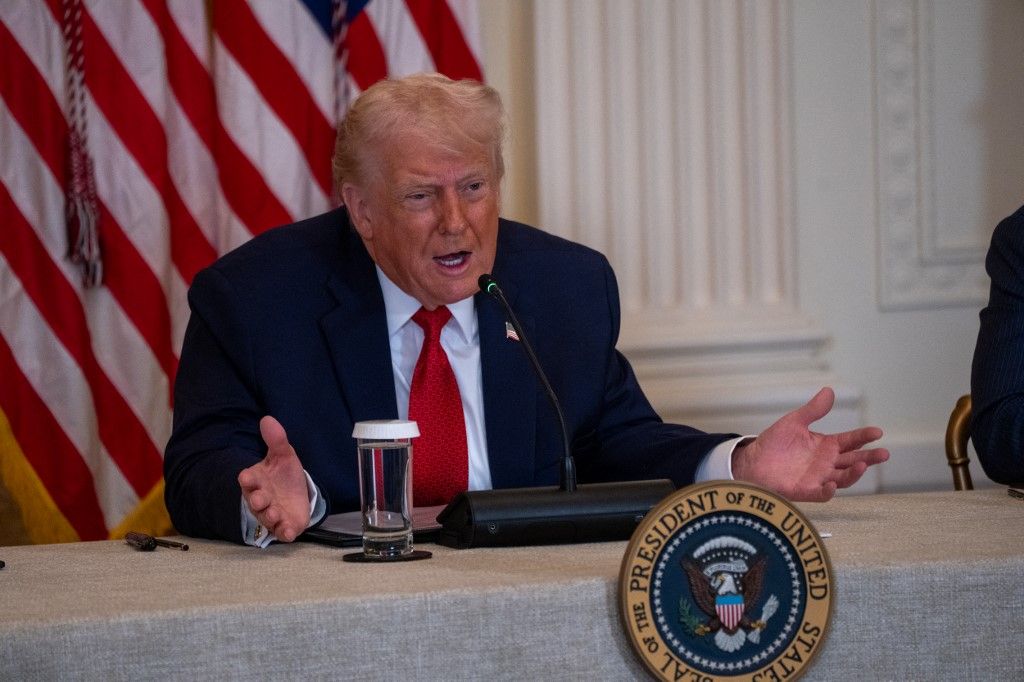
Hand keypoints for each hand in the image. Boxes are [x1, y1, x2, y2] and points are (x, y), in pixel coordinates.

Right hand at [237, 416, 309, 541]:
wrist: (297, 493)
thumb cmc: (284, 475)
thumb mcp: (284, 456)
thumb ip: (276, 440)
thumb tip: (267, 419)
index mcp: (257, 480)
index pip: (248, 479)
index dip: (247, 479)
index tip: (246, 476)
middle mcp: (261, 498)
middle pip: (255, 500)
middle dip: (257, 500)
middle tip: (261, 499)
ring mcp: (272, 513)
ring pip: (267, 517)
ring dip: (270, 516)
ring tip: (275, 514)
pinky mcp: (284, 525)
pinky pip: (281, 532)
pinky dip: (284, 533)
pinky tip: (288, 532)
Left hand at [731, 387, 889, 501]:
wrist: (753, 461)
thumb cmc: (774, 443)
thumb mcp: (795, 422)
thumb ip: (813, 410)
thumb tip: (829, 391)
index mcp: (826, 446)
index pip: (850, 441)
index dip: (864, 437)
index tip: (877, 432)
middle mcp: (826, 463)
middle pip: (853, 461)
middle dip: (869, 458)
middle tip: (884, 453)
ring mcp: (818, 478)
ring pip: (843, 478)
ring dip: (854, 473)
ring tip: (862, 464)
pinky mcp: (806, 490)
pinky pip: (821, 493)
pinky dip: (828, 491)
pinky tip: (831, 484)